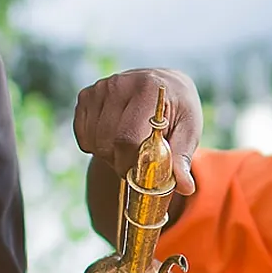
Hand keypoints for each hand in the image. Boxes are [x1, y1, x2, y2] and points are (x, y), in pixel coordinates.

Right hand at [73, 68, 201, 195]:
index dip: (130, 163)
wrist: (165, 86)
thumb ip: (182, 158)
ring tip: (128, 147)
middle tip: (137, 161)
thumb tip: (185, 188)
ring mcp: (100, 88)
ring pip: (93, 141)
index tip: (141, 173)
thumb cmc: (179, 110)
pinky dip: (95, 144)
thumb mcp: (189, 130)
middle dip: (119, 161)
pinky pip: (82, 134)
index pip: (127, 138)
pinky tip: (113, 138)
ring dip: (108, 154)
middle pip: (106, 142)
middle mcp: (120, 84)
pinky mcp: (86, 95)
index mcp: (148, 89)